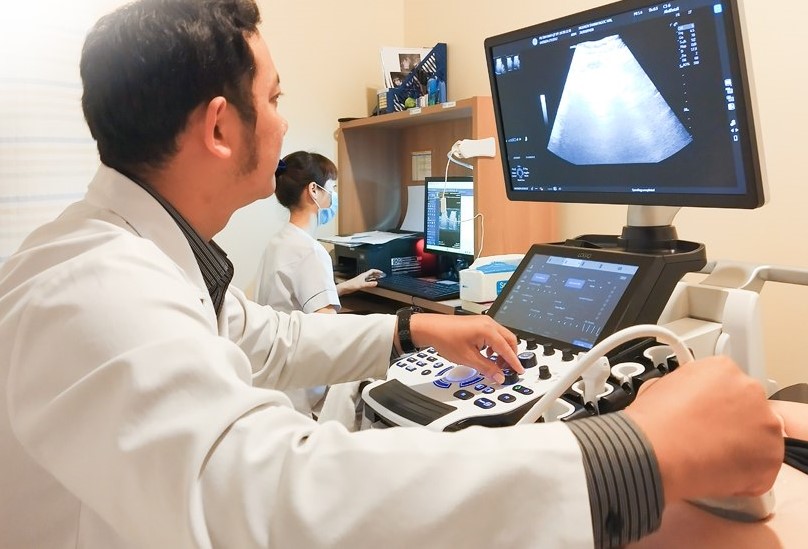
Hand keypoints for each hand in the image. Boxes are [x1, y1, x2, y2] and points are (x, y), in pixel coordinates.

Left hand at [337, 269, 384, 294]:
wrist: (345, 288)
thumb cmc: (351, 285)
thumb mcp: (362, 285)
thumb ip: (369, 284)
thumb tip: (376, 283)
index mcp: (364, 275)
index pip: (372, 271)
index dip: (377, 271)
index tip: (382, 272)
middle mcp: (363, 276)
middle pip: (371, 273)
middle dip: (377, 274)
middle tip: (382, 275)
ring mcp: (361, 280)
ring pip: (370, 277)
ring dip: (374, 277)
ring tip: (379, 278)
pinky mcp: (360, 283)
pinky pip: (367, 281)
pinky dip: (371, 281)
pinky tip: (372, 283)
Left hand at [408, 313, 521, 383]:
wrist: (430, 329)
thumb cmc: (445, 339)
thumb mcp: (468, 358)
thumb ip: (487, 368)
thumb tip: (499, 376)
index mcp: (488, 330)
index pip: (507, 348)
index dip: (514, 362)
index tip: (519, 371)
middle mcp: (488, 323)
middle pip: (509, 340)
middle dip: (510, 355)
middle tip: (507, 369)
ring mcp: (483, 321)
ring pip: (501, 337)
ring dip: (502, 351)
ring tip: (495, 364)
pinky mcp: (478, 323)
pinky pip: (493, 334)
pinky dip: (494, 345)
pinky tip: (487, 354)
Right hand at [624, 355, 783, 503]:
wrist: (651, 453)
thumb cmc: (650, 424)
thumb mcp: (657, 387)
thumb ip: (684, 388)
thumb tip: (683, 400)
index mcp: (722, 368)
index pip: (728, 386)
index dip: (715, 407)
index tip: (705, 418)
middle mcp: (749, 388)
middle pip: (747, 409)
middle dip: (730, 425)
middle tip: (707, 439)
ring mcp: (764, 421)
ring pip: (758, 438)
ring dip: (740, 449)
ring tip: (709, 458)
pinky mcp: (770, 454)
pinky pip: (762, 468)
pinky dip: (744, 475)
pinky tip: (717, 473)